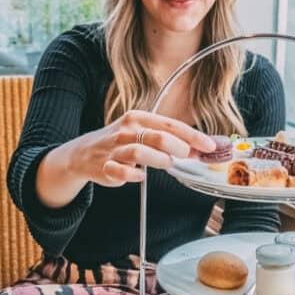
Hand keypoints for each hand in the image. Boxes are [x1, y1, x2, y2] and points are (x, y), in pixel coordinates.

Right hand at [70, 110, 214, 186]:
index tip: (209, 146)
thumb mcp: (144, 134)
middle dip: (177, 148)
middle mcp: (126, 130)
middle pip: (158, 136)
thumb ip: (170, 140)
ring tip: (165, 163)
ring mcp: (114, 148)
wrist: (84, 153)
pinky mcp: (106, 166)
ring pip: (140, 152)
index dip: (192, 136)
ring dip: (159, 160)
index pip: (170, 124)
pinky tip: (140, 175)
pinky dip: (135, 175)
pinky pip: (122, 172)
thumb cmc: (122, 142)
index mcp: (138, 118)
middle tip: (185, 155)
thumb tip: (199, 149)